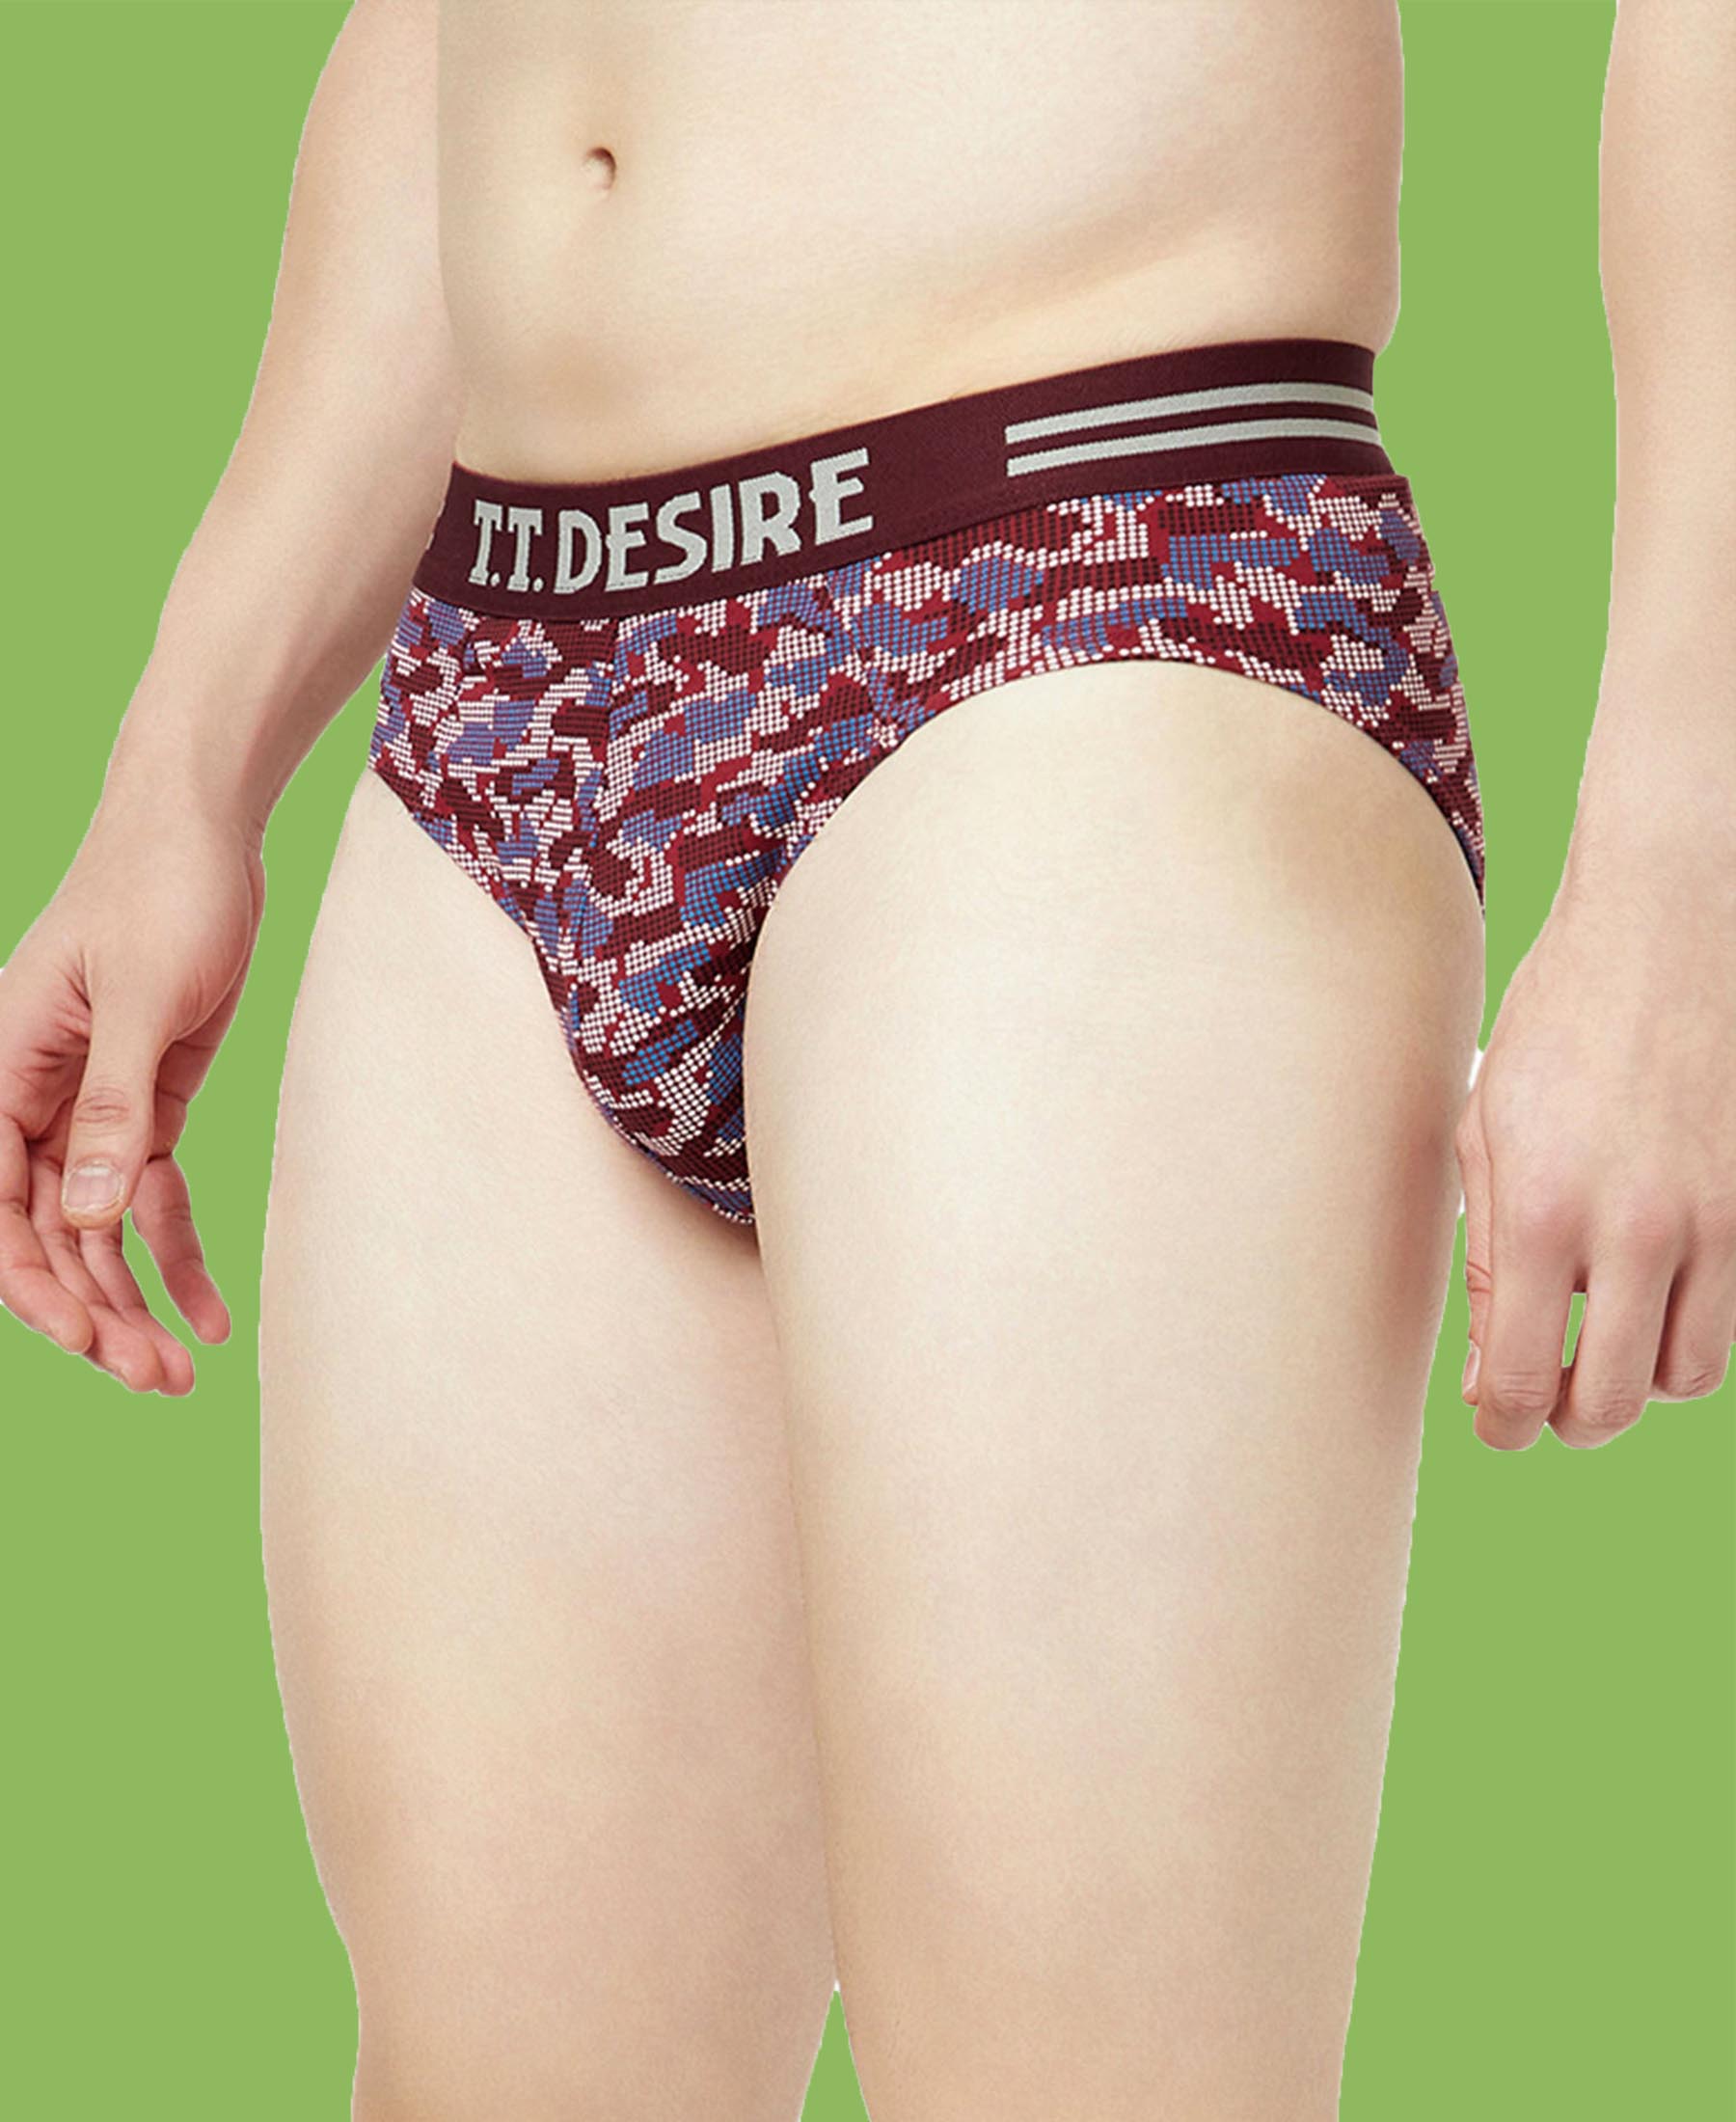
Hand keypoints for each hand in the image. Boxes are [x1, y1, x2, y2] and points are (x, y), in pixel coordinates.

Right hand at [0, 797, 265, 1392]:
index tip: (85, 1342)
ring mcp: (88, 1110)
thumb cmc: (157, 890)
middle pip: (45, 1234)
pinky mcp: (144, 1106)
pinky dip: (174, 1254)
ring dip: (132, 1300)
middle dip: (91, 1312)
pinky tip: (210, 1315)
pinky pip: (148, 1199)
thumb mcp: (138, 996)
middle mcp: (31, 1102)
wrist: (204, 832)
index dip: (31, 1284)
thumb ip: (113, 1105)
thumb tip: (85, 1215)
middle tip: (153, 1380)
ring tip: (181, 1374)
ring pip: (94, 1231)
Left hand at [1454, 840, 1735, 1448]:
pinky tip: (1655, 1281)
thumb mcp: (1486, 1132)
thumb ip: (1490, 1255)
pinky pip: (1734, 1315)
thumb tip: (1493, 1365)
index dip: (1506, 1424)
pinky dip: (1692, 1322)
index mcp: (1547, 1215)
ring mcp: (1718, 1222)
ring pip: (1692, 1373)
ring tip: (1605, 1334)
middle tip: (1550, 1397)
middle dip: (1574, 1419)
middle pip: (1620, 1403)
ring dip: (1642, 1376)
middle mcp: (1641, 1232)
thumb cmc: (1560, 1023)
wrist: (1673, 932)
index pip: (1529, 1383)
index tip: (1497, 1420)